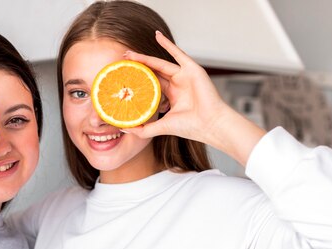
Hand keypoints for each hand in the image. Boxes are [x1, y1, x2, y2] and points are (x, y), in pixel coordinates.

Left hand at [124, 31, 264, 165]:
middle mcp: (178, 84)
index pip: (151, 84)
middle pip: (154, 72)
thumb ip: (143, 129)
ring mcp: (184, 75)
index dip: (138, 80)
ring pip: (160, 63)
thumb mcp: (161, 127)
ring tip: (129, 54)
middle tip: (122, 61)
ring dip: (145, 58)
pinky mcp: (191, 68)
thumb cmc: (190, 127)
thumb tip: (124, 128)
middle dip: (138, 66)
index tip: (123, 77)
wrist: (209, 124)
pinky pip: (177, 53)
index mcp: (172, 96)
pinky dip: (168, 44)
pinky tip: (157, 35)